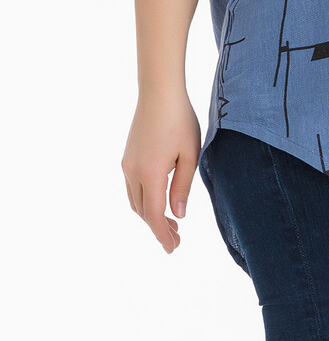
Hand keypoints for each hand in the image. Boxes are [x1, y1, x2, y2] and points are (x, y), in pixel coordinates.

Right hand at [121, 89, 201, 252]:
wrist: (159, 92)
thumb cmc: (180, 120)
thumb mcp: (190, 154)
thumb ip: (183, 187)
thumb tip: (178, 215)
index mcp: (150, 174)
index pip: (154, 215)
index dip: (162, 235)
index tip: (172, 248)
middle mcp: (133, 172)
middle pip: (142, 211)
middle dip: (157, 227)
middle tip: (176, 238)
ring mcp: (127, 164)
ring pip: (135, 200)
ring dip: (149, 214)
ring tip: (170, 222)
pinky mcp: (127, 156)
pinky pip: (132, 187)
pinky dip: (144, 200)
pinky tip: (159, 199)